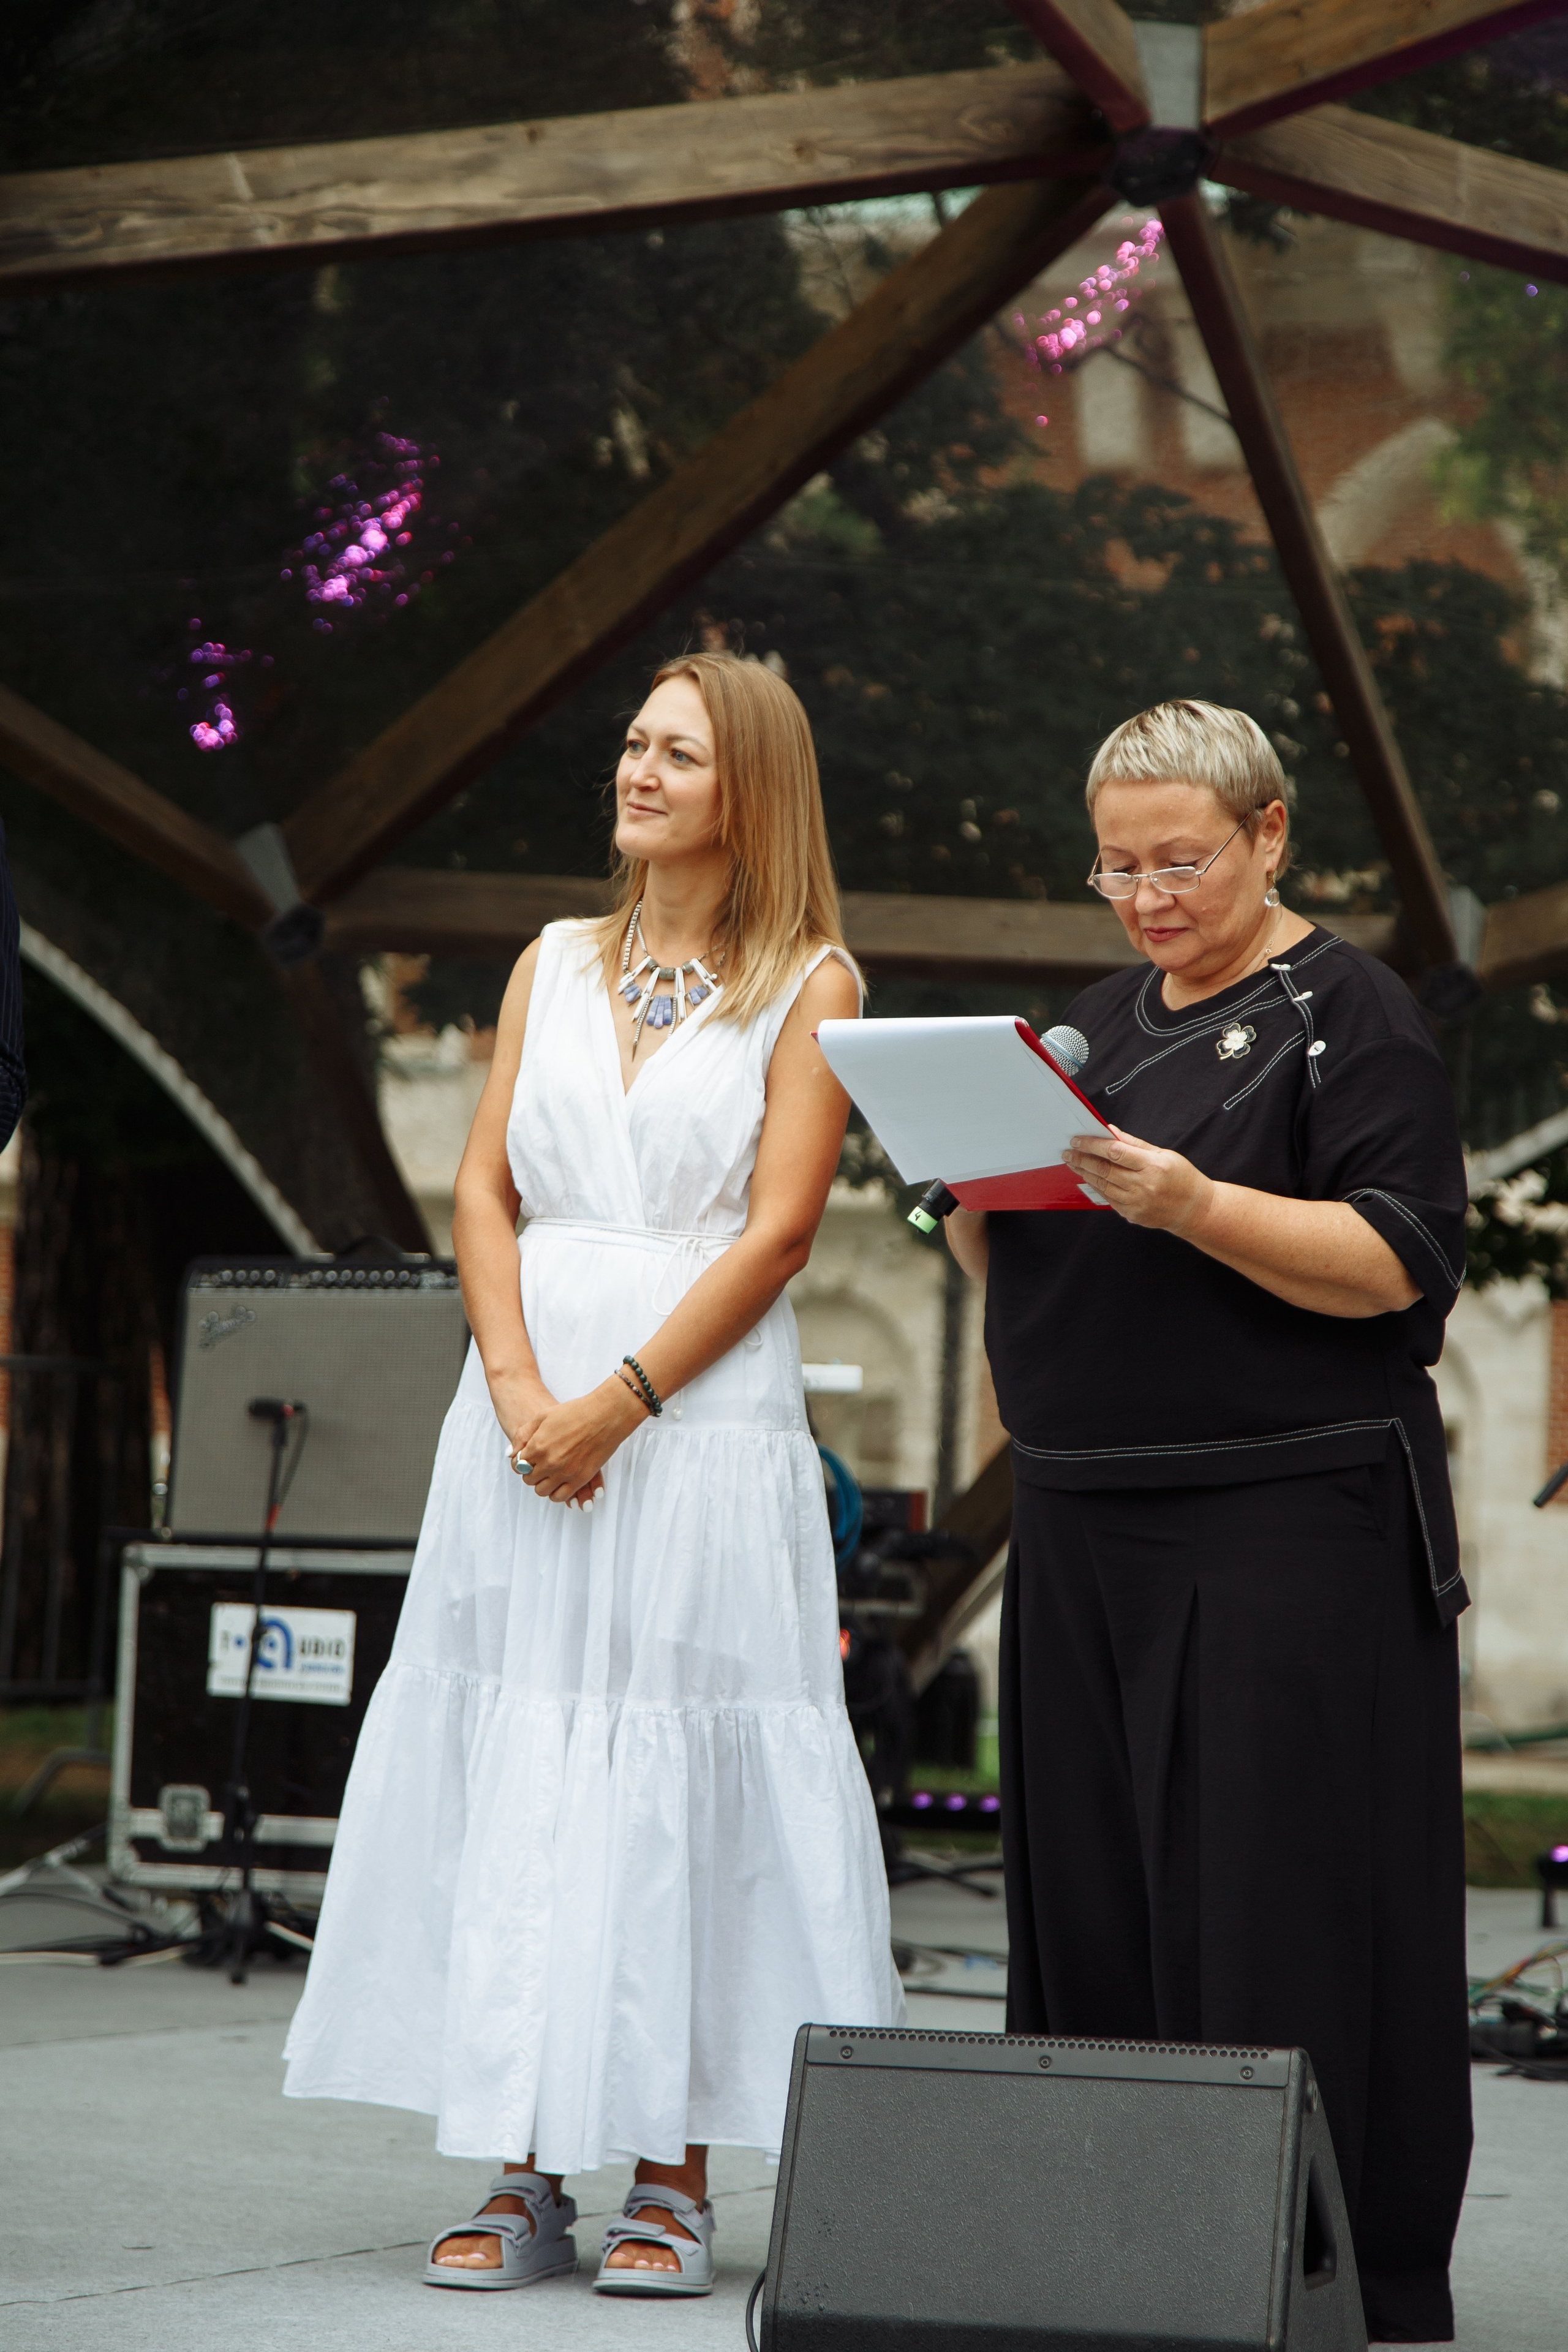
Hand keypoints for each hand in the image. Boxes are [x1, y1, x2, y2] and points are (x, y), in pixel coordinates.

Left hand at [507, 1375, 648, 1506]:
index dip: (522, 1462)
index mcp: (537, 1446)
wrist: (605, 1415)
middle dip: (532, 1473)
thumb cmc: (575, 1412)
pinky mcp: (580, 1479)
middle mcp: (549, 1462)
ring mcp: (565, 1472)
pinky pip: (561, 1496)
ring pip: (542, 1491)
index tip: (529, 1459)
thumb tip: (509, 1454)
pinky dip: (557, 1493)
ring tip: (550, 1475)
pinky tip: (560, 1482)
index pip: (519, 1464)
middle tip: (540, 1466)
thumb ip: (523, 1435)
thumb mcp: (543, 1416)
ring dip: (543, 1484)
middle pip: (529, 1479)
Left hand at [1061, 1126, 1215, 1234]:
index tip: (1077, 1140)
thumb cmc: (1181, 1177)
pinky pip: (1109, 1199)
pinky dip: (1098, 1187)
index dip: (1092, 1145)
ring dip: (1085, 1173)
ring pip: (1103, 1185)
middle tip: (1068, 1153)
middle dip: (1082, 1159)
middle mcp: (1144, 1186)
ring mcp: (1137, 1203)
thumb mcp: (1163, 1154)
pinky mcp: (1132, 1215)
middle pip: (1104, 1170)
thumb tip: (1110, 1131)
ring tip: (1074, 1164)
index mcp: (1153, 1166)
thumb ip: (1134, 1144)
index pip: (1115, 1152)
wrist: (1194, 1209)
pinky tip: (1089, 1178)